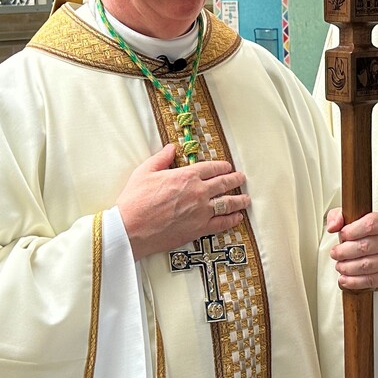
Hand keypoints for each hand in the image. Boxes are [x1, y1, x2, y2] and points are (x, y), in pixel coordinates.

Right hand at [118, 144, 250, 258]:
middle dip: (236, 179)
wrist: (130, 229)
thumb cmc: (135, 200)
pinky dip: (232, 220)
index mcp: (186, 175)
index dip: (223, 166)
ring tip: (246, 199)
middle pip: (224, 183)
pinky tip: (237, 218)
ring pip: (228, 203)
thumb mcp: (145, 171)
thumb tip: (172, 148)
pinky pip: (222, 223)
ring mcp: (201, 211)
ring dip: (239, 200)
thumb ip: (161, 157)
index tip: (227, 167)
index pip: (212, 167)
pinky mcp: (199, 229)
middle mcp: (198, 192)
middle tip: (241, 178)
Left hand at [326, 208, 377, 290]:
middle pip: (366, 246)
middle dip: (345, 252)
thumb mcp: (349, 218)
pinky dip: (354, 282)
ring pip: (367, 265)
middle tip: (335, 253)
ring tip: (339, 265)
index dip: (352, 231)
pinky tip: (345, 278)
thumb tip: (333, 226)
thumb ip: (337, 216)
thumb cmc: (363, 233)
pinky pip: (371, 280)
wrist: (377, 247)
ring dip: (348, 267)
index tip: (342, 235)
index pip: (370, 224)